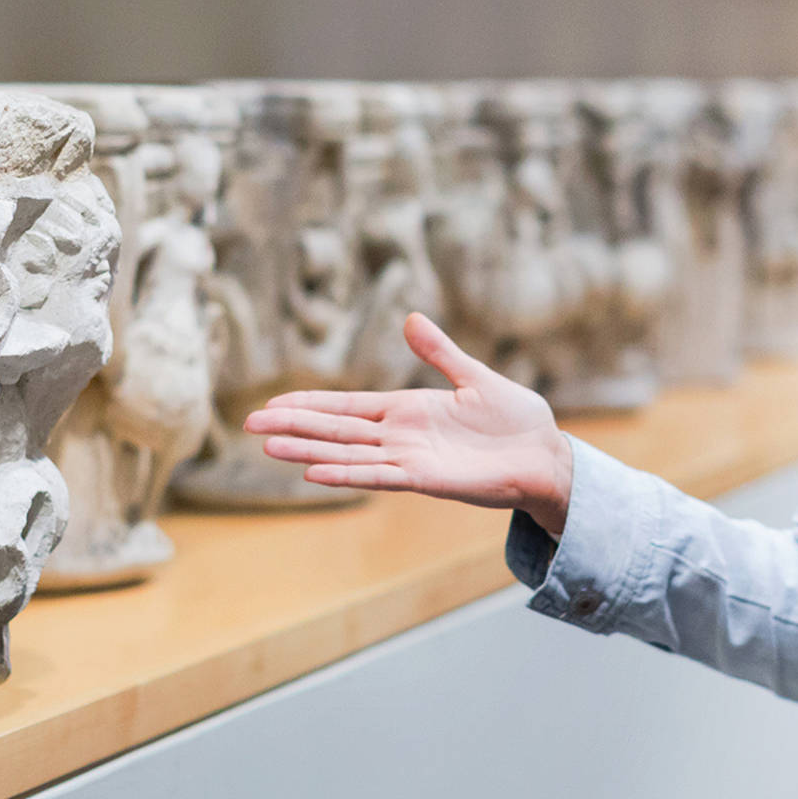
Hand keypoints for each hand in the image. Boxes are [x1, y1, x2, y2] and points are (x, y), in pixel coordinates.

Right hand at [242, 313, 575, 533]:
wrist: (547, 456)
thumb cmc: (517, 421)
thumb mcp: (475, 376)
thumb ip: (440, 352)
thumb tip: (410, 318)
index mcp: (407, 411)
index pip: (347, 406)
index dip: (310, 403)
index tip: (274, 403)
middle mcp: (400, 437)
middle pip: (336, 430)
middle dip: (294, 425)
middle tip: (250, 424)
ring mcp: (410, 460)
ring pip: (347, 454)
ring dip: (309, 450)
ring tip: (270, 446)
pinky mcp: (427, 480)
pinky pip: (379, 476)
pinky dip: (347, 473)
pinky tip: (315, 471)